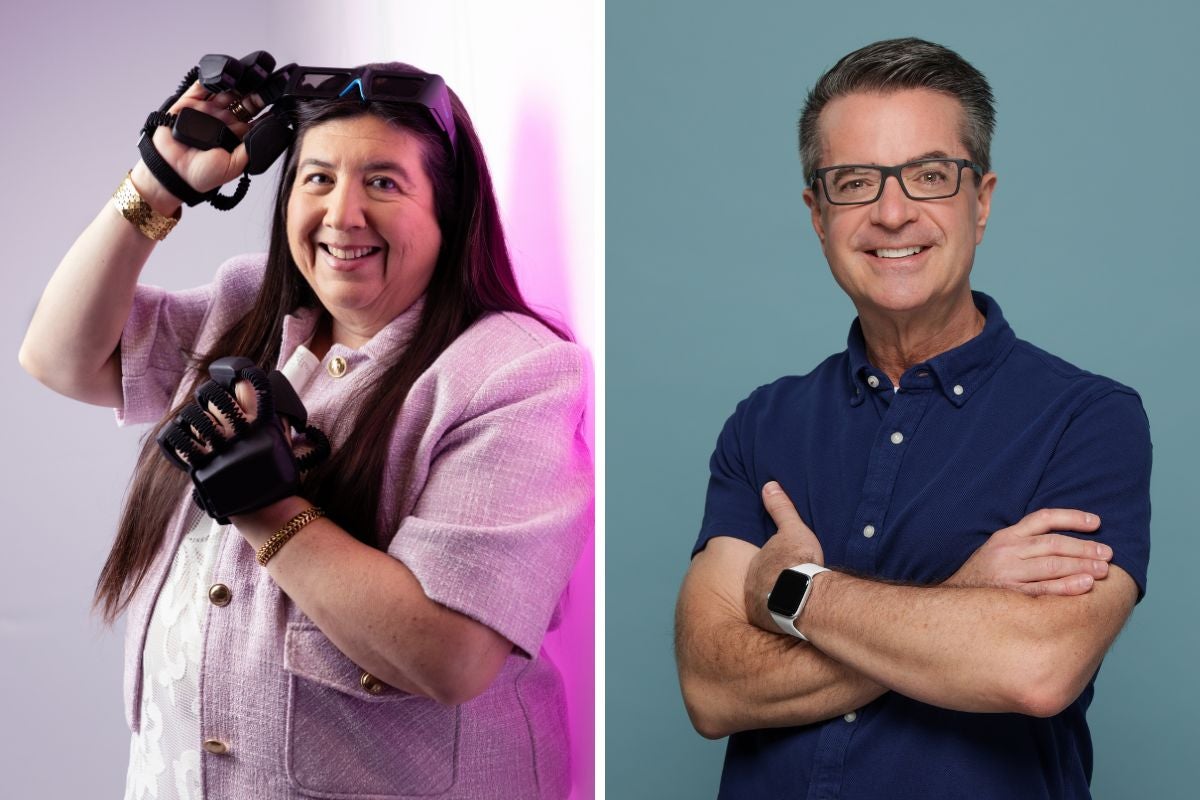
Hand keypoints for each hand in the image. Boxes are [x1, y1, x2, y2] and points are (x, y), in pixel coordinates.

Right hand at [131, 79, 257, 212]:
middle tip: (269, 83)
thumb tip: (267, 132)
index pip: (256, 115)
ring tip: (251, 76)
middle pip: (244, 99)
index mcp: (237, 133)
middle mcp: (223, 119)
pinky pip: (201, 86)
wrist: (173, 173)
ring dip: (238, 82)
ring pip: (226, 90)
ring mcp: (206, 109)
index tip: (280, 97)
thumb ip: (249, 148)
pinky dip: (212, 79)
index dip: (267, 106)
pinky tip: (225, 76)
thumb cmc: (202, 175)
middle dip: (256, 91)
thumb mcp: (234, 166)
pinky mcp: (189, 102)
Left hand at [157, 358, 327, 521]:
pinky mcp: (203, 466)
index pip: (248, 385)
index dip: (238, 374)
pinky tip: (182, 435)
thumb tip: (263, 398)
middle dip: (210, 393)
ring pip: (195, 416)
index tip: (232, 374)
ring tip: (198, 419)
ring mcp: (221, 449)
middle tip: (212, 399)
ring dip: (194, 414)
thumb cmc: (275, 478)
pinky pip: (179, 441)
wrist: (266, 511)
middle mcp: (241, 434)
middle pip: (215, 397)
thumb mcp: (283, 443)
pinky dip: (176, 435)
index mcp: (264, 425)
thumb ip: (275, 420)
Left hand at [743, 481, 824, 631]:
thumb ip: (781, 509)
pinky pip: (776, 625)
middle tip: (790, 592)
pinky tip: (799, 622)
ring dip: (778, 608)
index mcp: (754, 569)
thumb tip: (769, 486)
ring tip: (795, 608)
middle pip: (761, 590)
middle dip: (771, 590)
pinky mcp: (771, 628)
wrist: (805, 598)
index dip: (774, 568)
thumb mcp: (792, 531)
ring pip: (766, 608)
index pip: (762, 568)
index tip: (785, 572)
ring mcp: (759, 611)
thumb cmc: (798, 563)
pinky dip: (786, 622)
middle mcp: (751, 591)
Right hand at [945, 508, 1110, 595]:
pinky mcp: (1011, 594)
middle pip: (1053, 544)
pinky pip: (1044, 589)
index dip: (1072, 517)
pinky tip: (1085, 585)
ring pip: (1052, 565)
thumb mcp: (997, 551)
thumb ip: (1025, 544)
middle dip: (1084, 547)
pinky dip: (1067, 586)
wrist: (955, 603)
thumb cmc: (984, 578)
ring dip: (1082, 566)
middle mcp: (1007, 550)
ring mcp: (1008, 572)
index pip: (1043, 518)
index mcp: (1006, 536)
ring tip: (1104, 569)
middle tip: (1108, 553)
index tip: (1096, 522)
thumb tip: (1066, 543)